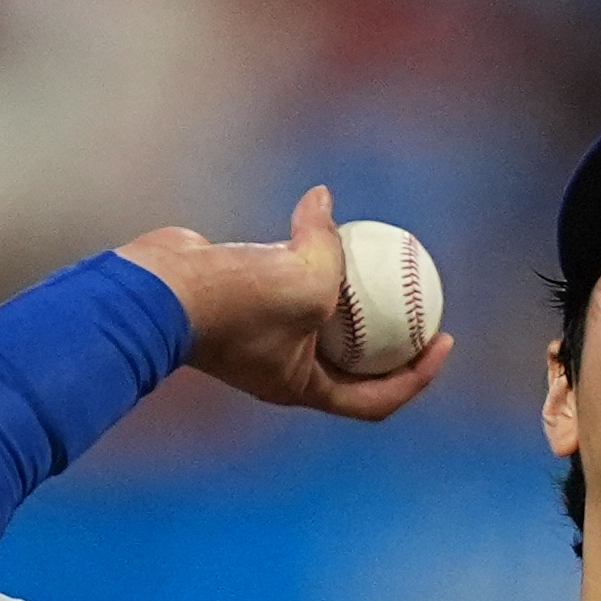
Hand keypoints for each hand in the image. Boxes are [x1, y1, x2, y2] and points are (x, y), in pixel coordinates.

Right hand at [117, 185, 451, 421]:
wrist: (157, 290)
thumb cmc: (234, 299)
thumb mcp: (304, 277)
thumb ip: (328, 246)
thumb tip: (325, 201)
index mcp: (303, 387)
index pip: (375, 399)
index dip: (417, 377)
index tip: (444, 340)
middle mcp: (284, 370)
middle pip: (354, 365)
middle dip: (392, 341)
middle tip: (422, 302)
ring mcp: (262, 339)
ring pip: (321, 322)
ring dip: (350, 297)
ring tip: (381, 261)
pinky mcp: (243, 304)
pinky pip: (289, 286)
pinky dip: (310, 263)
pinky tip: (324, 223)